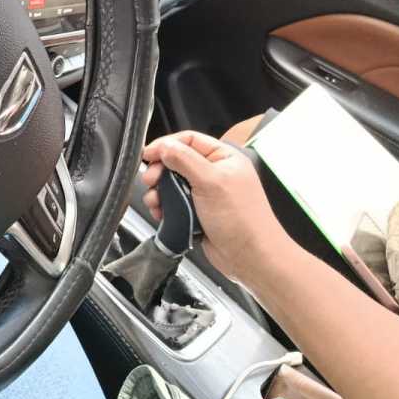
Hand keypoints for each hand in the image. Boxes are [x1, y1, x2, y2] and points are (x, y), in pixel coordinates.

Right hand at [141, 131, 294, 284]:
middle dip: (160, 171)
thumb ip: (184, 160)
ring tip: (155, 202)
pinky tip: (160, 213)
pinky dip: (165, 206)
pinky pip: (174, 203)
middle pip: (177, 162)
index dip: (166, 145)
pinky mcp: (198, 212)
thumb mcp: (211, 182)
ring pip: (172, 184)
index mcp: (224, 158)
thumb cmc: (240, 219)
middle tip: (150, 181)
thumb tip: (164, 146)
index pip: (189, 140)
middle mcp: (215, 172)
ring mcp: (206, 193)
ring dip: (159, 192)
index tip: (148, 155)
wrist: (251, 258)